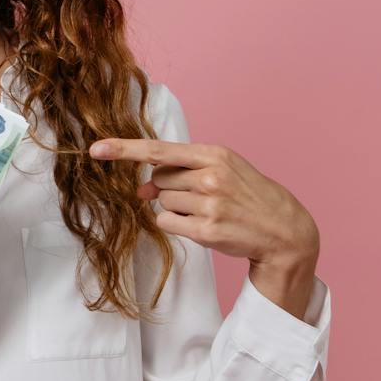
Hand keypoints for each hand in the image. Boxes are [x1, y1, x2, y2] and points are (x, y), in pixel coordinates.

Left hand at [88, 136, 320, 317]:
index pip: (159, 150)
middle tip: (201, 196)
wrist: (284, 230)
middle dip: (170, 189)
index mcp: (214, 154)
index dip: (124, 149)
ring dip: (176, 208)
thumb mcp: (221, 171)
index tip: (96, 149)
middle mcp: (211, 177)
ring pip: (162, 203)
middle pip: (159, 181)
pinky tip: (203, 225)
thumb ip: (180, 172)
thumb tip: (141, 190)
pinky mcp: (206, 231)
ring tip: (209, 211)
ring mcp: (209, 205)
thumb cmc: (247, 196)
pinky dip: (176, 225)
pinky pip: (167, 223)